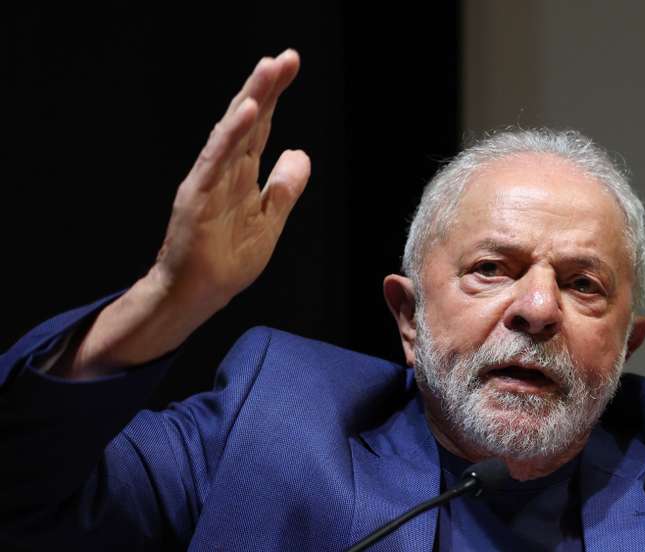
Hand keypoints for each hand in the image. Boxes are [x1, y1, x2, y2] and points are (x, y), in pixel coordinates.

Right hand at [58, 50, 309, 376]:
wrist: (198, 295)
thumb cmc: (227, 260)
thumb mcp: (270, 221)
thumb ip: (284, 188)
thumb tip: (300, 153)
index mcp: (242, 173)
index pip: (263, 127)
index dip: (276, 96)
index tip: (291, 65)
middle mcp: (225, 169)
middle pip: (249, 120)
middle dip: (267, 87)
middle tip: (287, 58)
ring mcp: (209, 180)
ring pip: (232, 132)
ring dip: (251, 99)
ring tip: (268, 70)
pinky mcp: (196, 195)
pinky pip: (216, 159)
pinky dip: (231, 135)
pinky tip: (247, 112)